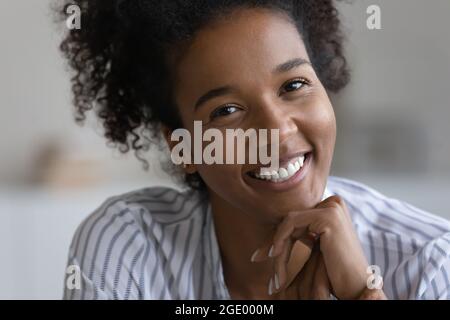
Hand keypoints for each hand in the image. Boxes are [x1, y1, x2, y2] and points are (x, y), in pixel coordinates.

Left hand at [252, 195, 370, 298]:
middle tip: (256, 257)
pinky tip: (275, 256)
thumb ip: (299, 234)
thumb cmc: (336, 273)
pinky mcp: (328, 216)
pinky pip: (291, 224)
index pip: (295, 218)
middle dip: (271, 241)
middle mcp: (333, 202)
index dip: (276, 236)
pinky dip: (279, 240)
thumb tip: (270, 233)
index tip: (259, 254)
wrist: (356, 288)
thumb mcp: (313, 248)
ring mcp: (332, 207)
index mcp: (332, 206)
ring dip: (276, 247)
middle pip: (290, 219)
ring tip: (273, 269)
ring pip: (288, 223)